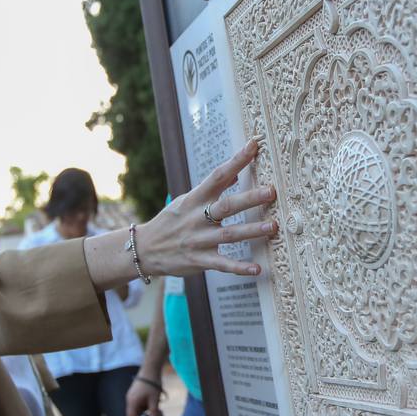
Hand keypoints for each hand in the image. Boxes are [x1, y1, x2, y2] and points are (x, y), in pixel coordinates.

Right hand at [126, 376, 163, 415]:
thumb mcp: (154, 400)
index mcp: (132, 402)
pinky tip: (154, 403)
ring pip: (138, 408)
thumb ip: (153, 413)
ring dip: (146, 411)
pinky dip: (146, 405)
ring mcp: (132, 395)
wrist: (151, 368)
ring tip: (156, 411)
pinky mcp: (136, 391)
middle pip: (134, 413)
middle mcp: (130, 399)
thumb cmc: (152, 384)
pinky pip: (139, 402)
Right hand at [134, 138, 276, 277]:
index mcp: (194, 199)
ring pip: (228, 235)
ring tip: (272, 226)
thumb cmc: (170, 222)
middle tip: (271, 191)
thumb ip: (211, 190)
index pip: (218, 176)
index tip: (254, 146)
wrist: (144, 249)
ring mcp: (198, 240)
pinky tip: (257, 269)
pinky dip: (239, 268)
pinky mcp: (198, 260)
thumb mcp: (186, 201)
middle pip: (226, 206)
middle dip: (249, 198)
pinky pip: (222, 264)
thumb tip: (235, 175)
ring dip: (251, 231)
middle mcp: (197, 218)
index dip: (236, 161)